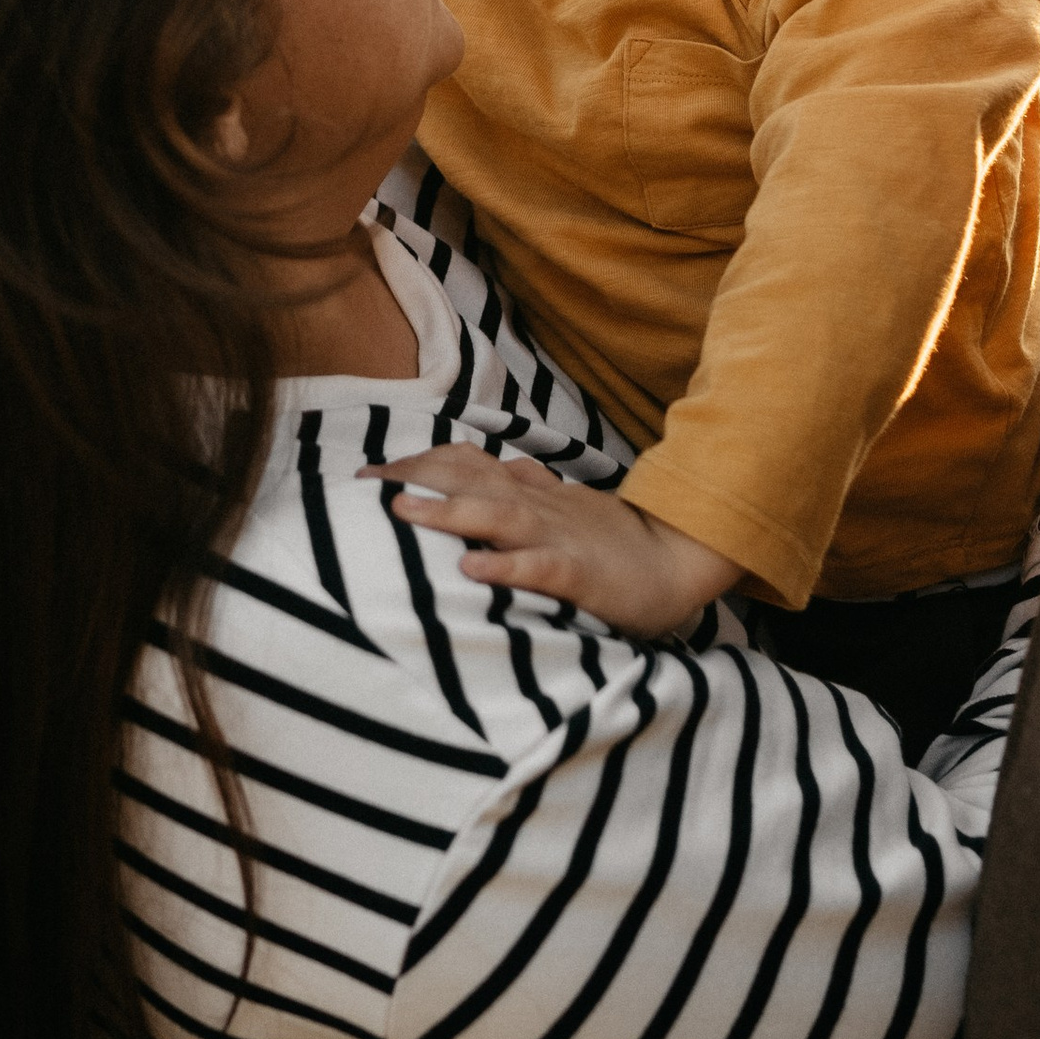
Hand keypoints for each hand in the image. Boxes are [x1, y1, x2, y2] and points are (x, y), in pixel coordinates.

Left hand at [364, 444, 740, 636]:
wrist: (676, 560)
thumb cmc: (609, 542)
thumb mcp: (556, 509)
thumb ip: (514, 491)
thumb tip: (470, 471)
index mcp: (529, 492)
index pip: (465, 466)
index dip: (416, 465)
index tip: (365, 475)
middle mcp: (537, 505)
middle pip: (470, 479)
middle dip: (415, 478)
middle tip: (363, 486)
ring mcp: (559, 536)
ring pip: (498, 515)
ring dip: (448, 511)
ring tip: (402, 511)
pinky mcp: (580, 573)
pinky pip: (540, 567)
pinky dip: (505, 566)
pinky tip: (471, 569)